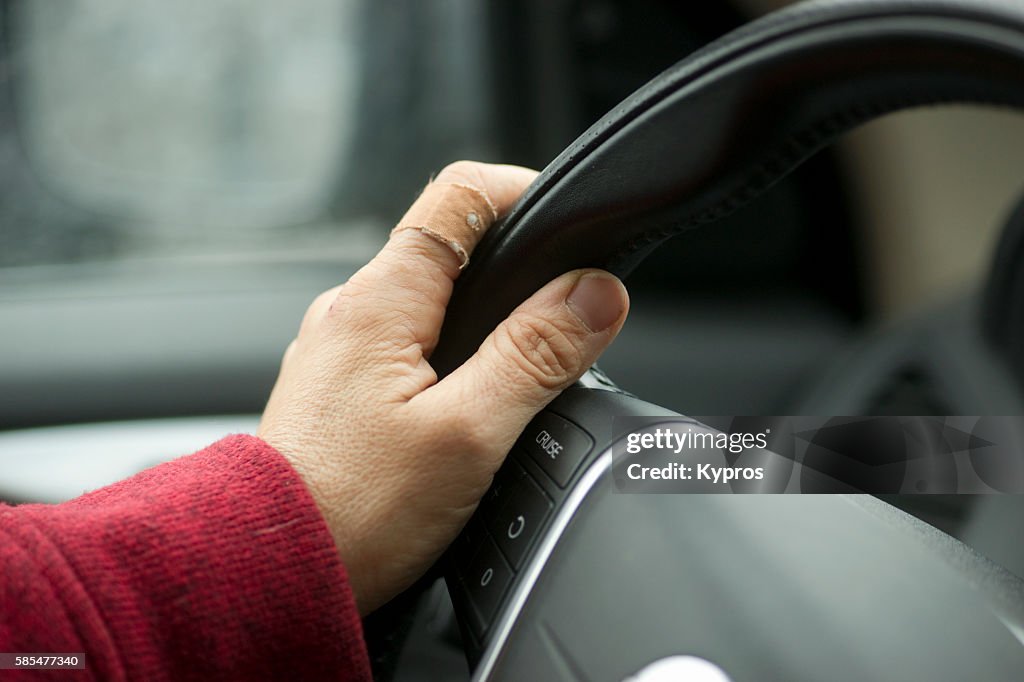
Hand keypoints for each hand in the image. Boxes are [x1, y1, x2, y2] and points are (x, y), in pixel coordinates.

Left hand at [258, 161, 628, 613]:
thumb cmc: (352, 513)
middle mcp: (349, 312)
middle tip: (564, 319)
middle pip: (448, 249)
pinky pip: (402, 347)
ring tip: (519, 375)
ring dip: (482, 321)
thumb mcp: (468, 432)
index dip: (524, 194)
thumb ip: (537, 354)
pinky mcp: (336, 391)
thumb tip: (597, 293)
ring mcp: (337, 352)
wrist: (269, 576)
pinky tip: (463, 409)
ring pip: (427, 304)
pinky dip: (447, 358)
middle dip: (515, 271)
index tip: (571, 231)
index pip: (459, 195)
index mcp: (381, 301)